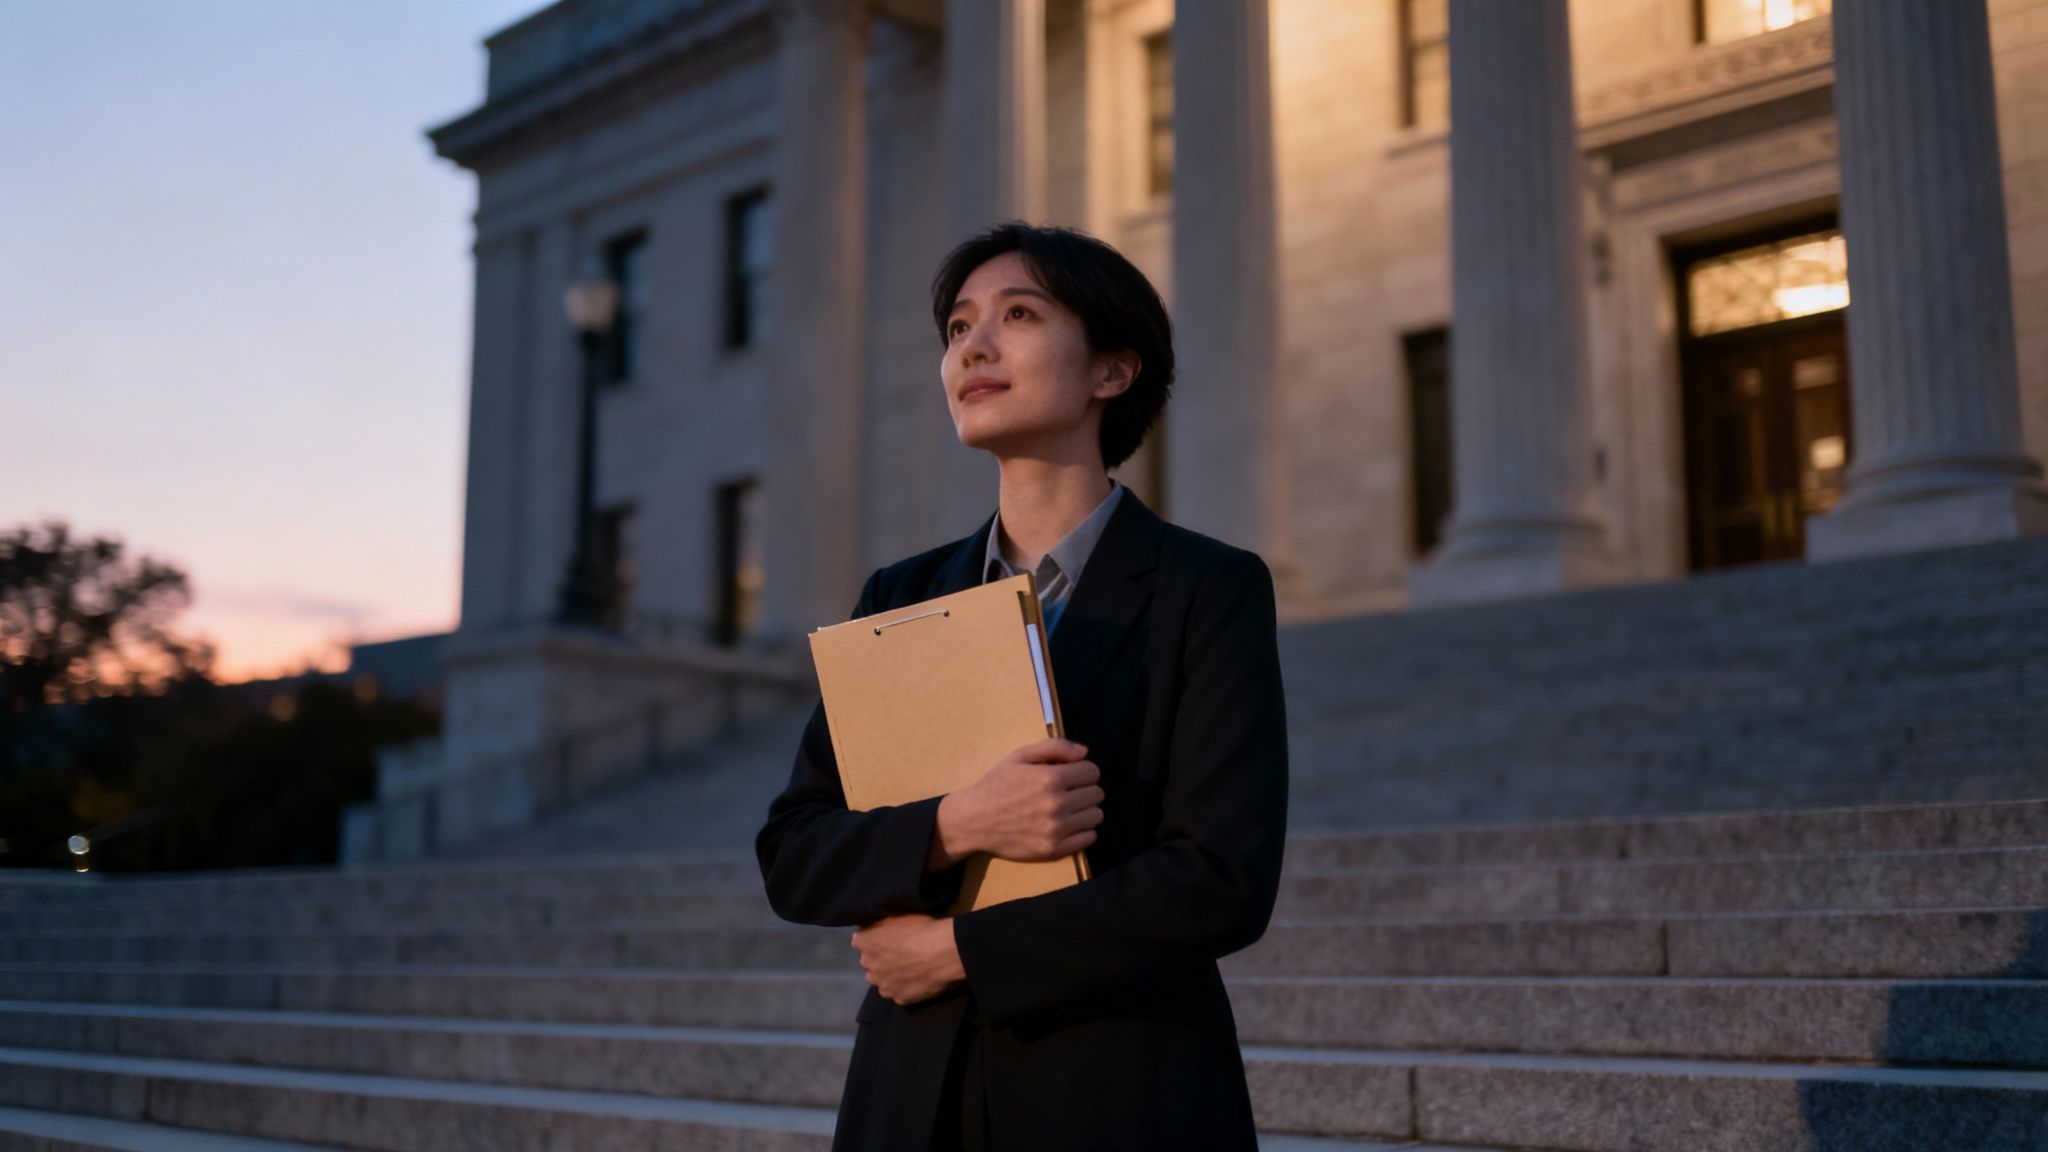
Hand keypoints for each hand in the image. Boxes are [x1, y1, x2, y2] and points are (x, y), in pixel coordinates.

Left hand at [851, 913, 966, 1005]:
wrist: (942, 953)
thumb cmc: (920, 929)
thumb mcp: (897, 915)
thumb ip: (880, 923)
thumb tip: (873, 927)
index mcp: (866, 943)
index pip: (859, 940)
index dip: (872, 938)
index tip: (884, 937)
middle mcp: (869, 966)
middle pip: (870, 962)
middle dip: (879, 958)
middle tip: (899, 953)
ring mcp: (884, 985)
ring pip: (882, 981)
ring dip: (889, 976)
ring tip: (908, 969)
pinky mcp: (899, 999)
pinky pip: (897, 993)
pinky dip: (904, 988)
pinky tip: (916, 980)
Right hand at [939, 737, 1102, 863]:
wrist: (973, 820)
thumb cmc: (997, 784)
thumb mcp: (1020, 756)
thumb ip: (1055, 747)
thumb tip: (1085, 752)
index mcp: (1051, 778)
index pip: (1092, 772)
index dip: (1083, 771)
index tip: (1071, 775)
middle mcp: (1057, 805)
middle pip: (1097, 794)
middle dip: (1085, 789)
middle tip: (1068, 792)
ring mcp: (1056, 830)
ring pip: (1096, 816)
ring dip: (1085, 810)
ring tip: (1067, 808)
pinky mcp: (1053, 850)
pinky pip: (1088, 839)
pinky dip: (1083, 831)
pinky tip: (1067, 825)